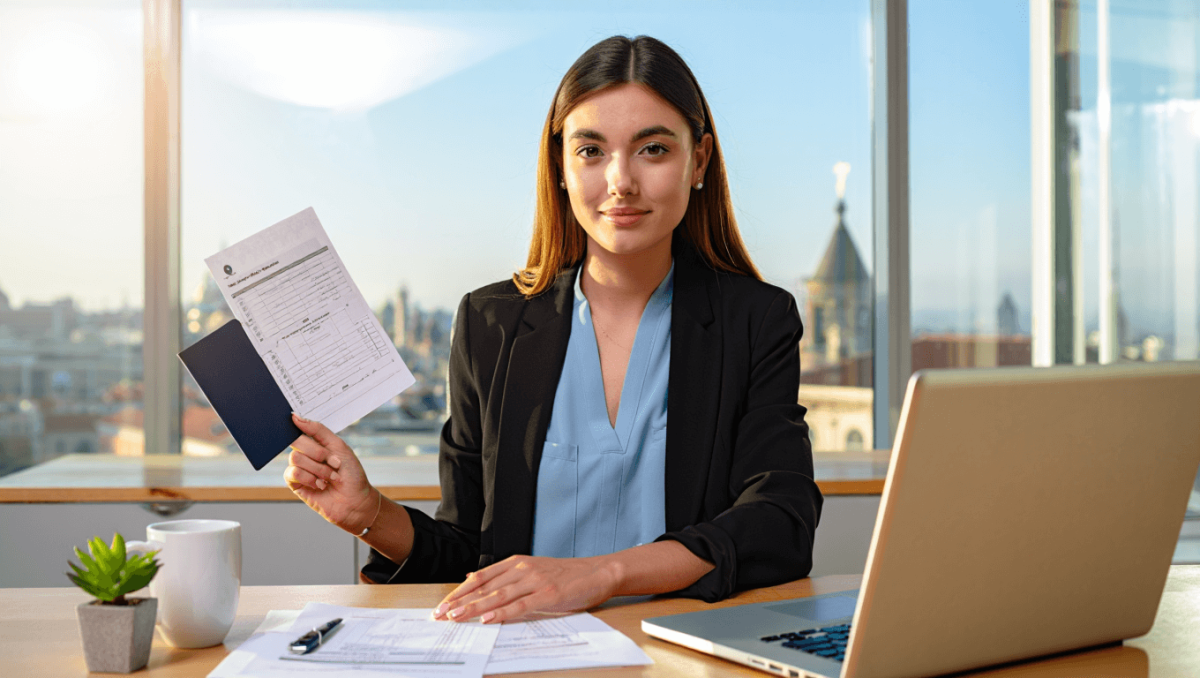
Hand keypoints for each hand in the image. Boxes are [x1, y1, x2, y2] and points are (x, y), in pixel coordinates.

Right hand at [286, 413, 377, 533]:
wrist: (356, 500)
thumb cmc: (351, 474)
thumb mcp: (339, 446)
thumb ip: (318, 430)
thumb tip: (296, 417)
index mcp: (316, 442)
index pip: (301, 428)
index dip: (299, 424)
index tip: (294, 419)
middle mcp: (306, 454)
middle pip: (297, 441)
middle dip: (318, 453)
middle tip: (334, 463)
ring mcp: (300, 468)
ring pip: (295, 458)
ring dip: (318, 469)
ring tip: (331, 478)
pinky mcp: (295, 484)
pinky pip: (292, 473)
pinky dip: (309, 478)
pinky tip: (320, 485)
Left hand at [432, 555, 622, 623]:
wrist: (597, 572)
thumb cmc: (565, 574)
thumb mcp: (531, 568)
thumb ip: (503, 574)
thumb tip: (473, 577)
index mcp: (516, 563)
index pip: (480, 578)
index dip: (459, 592)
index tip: (442, 604)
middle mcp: (522, 569)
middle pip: (485, 587)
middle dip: (460, 602)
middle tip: (440, 614)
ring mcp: (535, 581)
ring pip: (498, 596)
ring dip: (474, 607)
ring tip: (456, 617)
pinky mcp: (548, 594)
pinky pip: (520, 606)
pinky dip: (502, 613)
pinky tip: (487, 619)